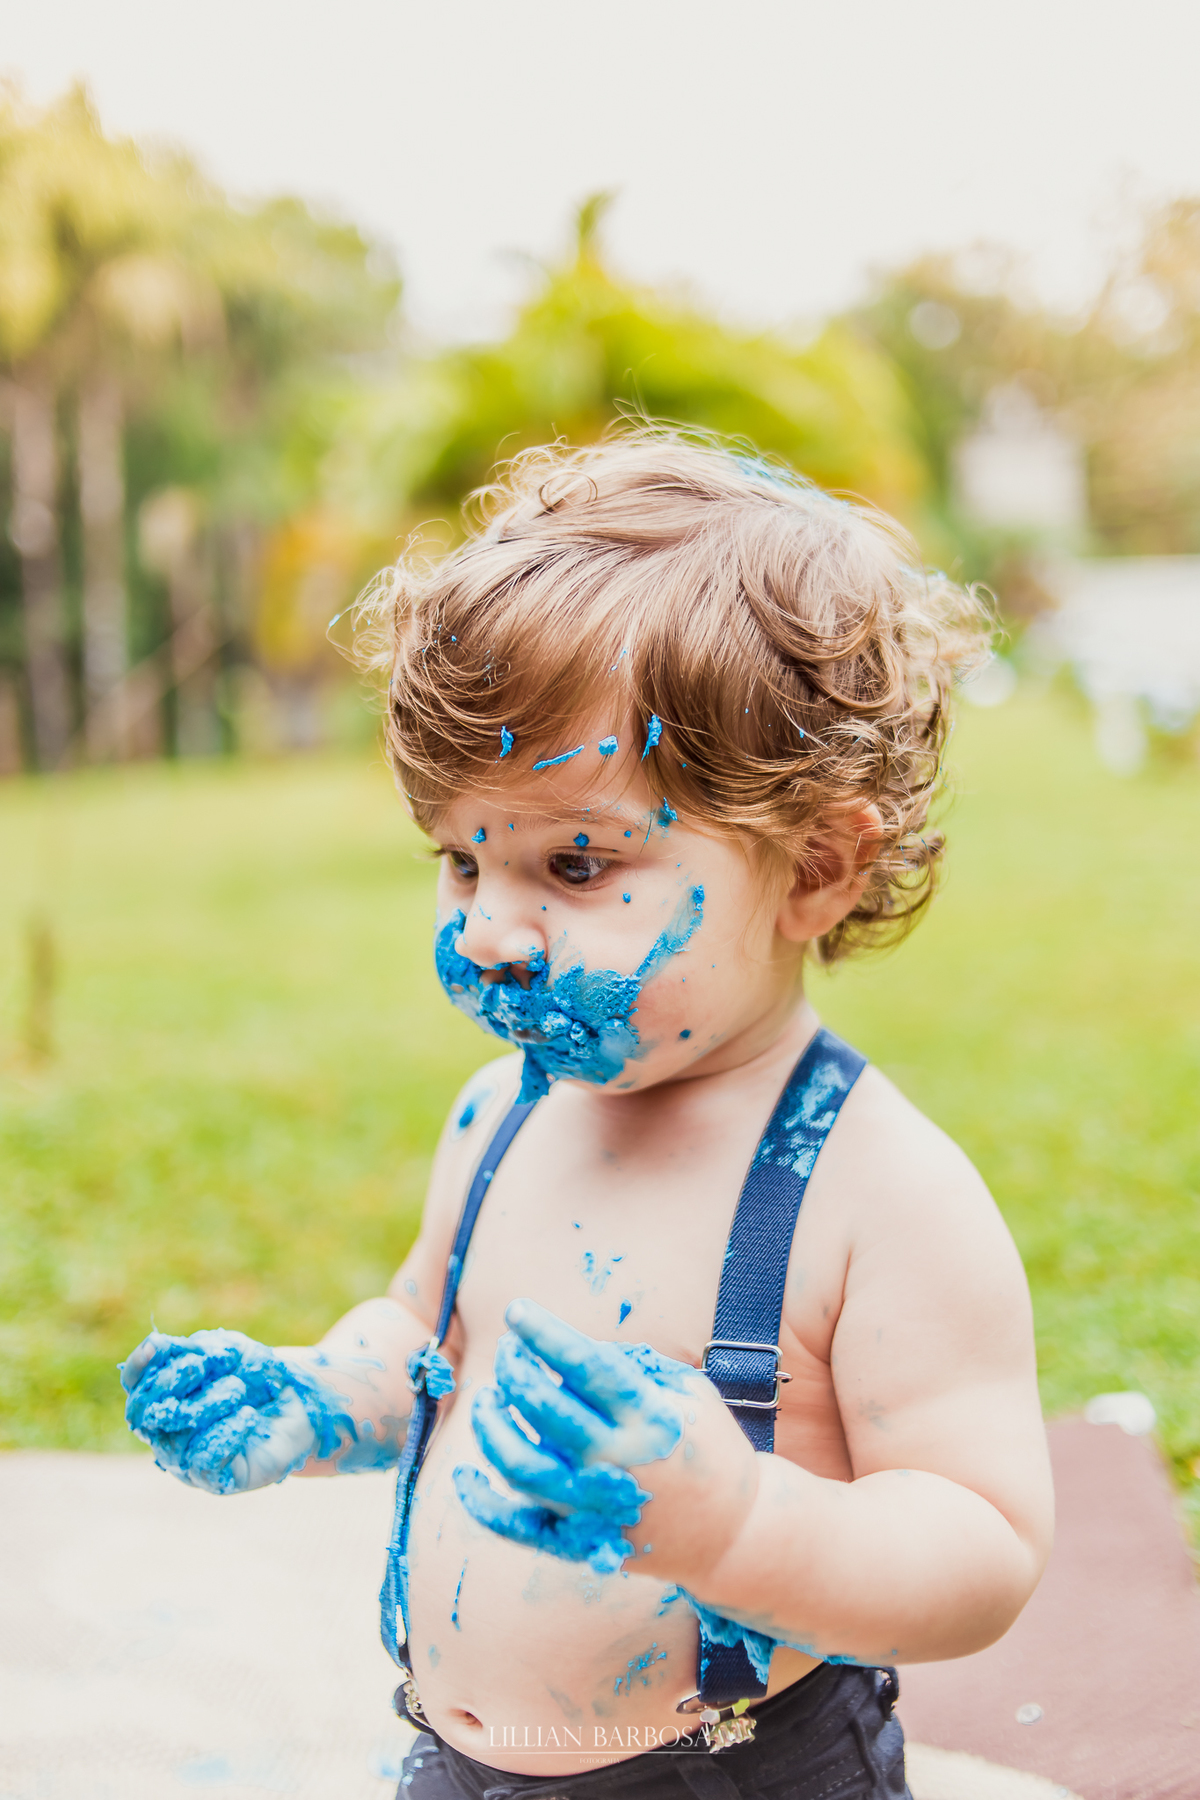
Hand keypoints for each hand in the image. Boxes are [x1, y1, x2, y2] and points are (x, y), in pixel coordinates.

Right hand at [121, 1328, 356, 1493]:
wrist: (303, 1403)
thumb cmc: (260, 1377)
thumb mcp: (227, 1351)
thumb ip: (191, 1350)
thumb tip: (157, 1346)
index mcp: (168, 1402)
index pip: (136, 1389)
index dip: (140, 1367)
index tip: (158, 1344)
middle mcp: (171, 1435)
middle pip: (145, 1415)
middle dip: (169, 1385)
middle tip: (203, 1365)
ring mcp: (191, 1462)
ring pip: (174, 1440)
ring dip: (205, 1406)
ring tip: (237, 1389)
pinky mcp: (219, 1481)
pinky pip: (204, 1463)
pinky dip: (225, 1434)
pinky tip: (248, 1417)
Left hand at [453, 1299, 757, 1583]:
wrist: (736, 1534)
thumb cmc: (710, 1448)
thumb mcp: (689, 1390)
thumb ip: (634, 1362)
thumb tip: (571, 1346)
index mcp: (648, 1416)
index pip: (582, 1363)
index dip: (543, 1332)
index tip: (517, 1311)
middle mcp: (617, 1461)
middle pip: (543, 1406)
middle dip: (514, 1369)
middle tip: (508, 1352)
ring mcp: (596, 1507)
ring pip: (519, 1464)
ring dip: (491, 1425)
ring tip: (487, 1398)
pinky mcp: (582, 1543)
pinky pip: (517, 1527)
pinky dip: (482, 1503)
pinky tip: (464, 1474)